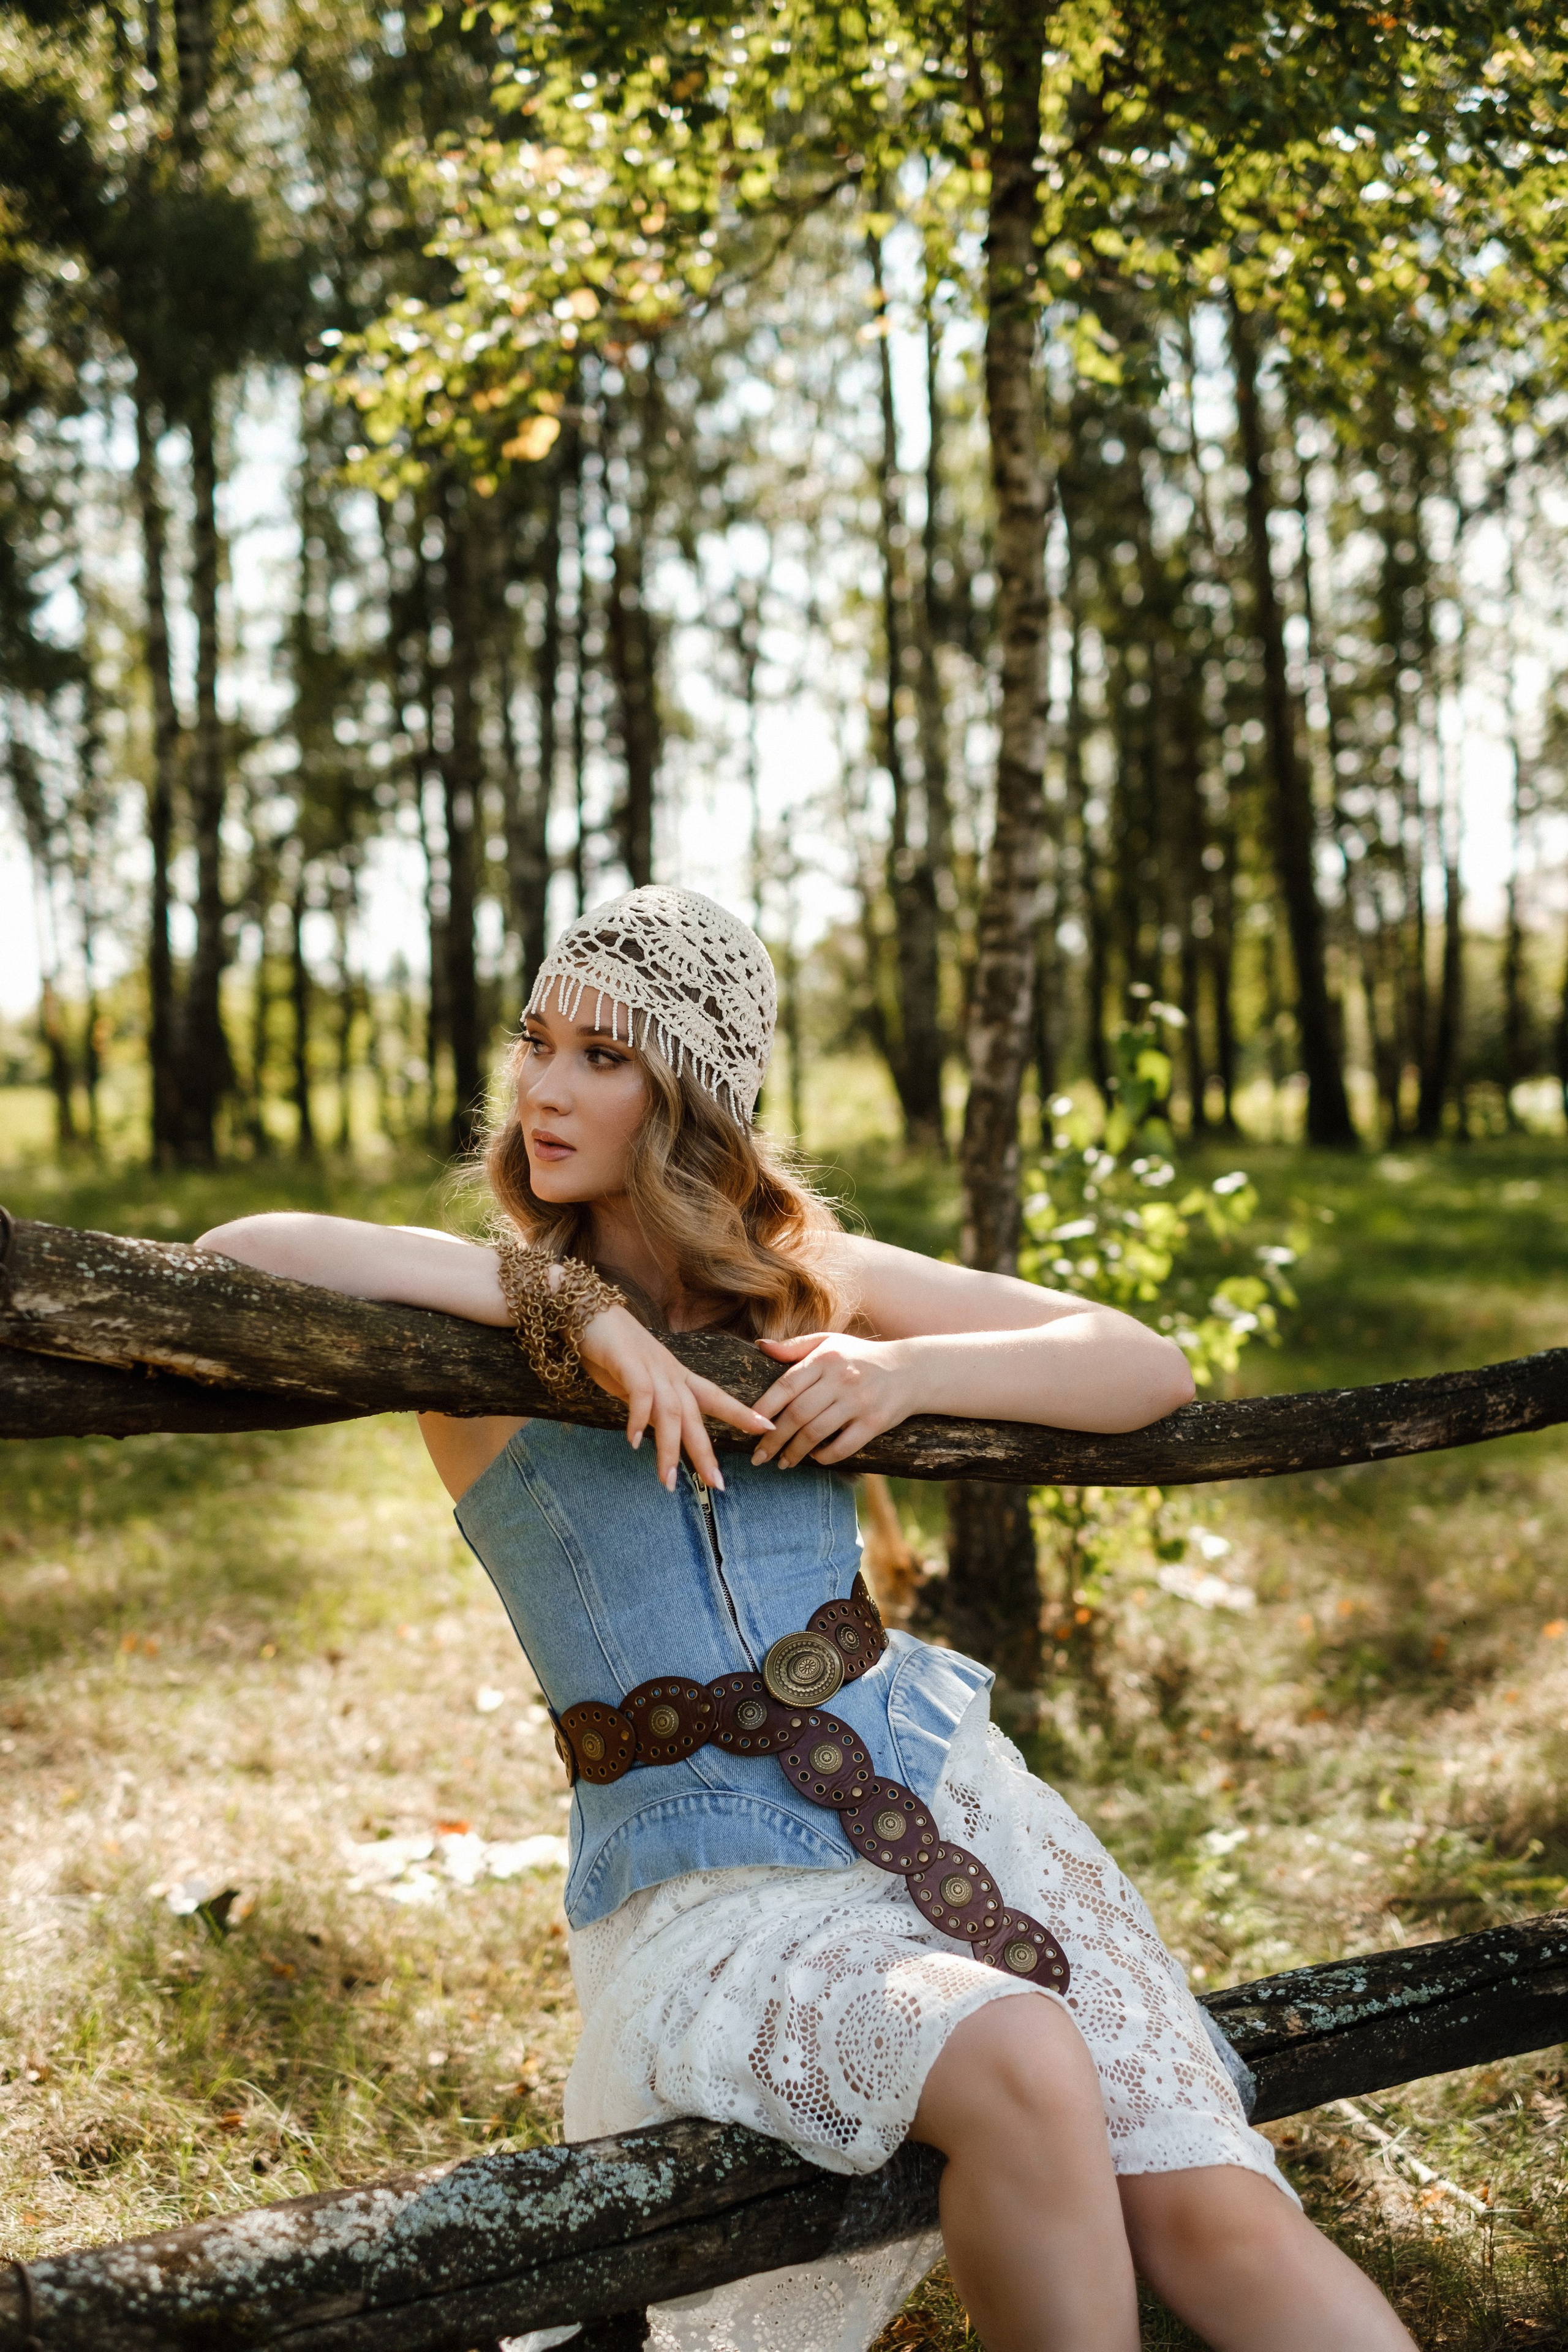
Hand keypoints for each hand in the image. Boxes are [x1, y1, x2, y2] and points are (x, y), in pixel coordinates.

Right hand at [577, 1306, 773, 1492]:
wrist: (587, 1309)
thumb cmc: (611, 1348)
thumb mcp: (635, 1384)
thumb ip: (649, 1406)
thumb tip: (655, 1430)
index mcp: (676, 1376)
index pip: (716, 1397)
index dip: (742, 1413)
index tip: (767, 1428)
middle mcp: (670, 1373)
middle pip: (695, 1416)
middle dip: (706, 1452)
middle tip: (717, 1484)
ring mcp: (651, 1368)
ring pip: (670, 1413)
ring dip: (669, 1449)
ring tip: (667, 1481)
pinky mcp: (628, 1363)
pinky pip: (640, 1394)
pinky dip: (639, 1419)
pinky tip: (634, 1442)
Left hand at [750, 1332, 919, 1467]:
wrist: (911, 1370)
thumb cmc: (861, 1357)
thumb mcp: (830, 1342)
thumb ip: (794, 1347)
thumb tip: (760, 1346)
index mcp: (825, 1358)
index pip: (785, 1386)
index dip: (763, 1409)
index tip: (748, 1426)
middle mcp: (841, 1379)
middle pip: (796, 1414)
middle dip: (773, 1439)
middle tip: (758, 1456)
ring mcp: (859, 1401)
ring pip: (816, 1433)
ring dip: (794, 1452)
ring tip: (782, 1462)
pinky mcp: (875, 1422)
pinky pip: (843, 1447)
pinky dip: (825, 1456)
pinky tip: (816, 1458)